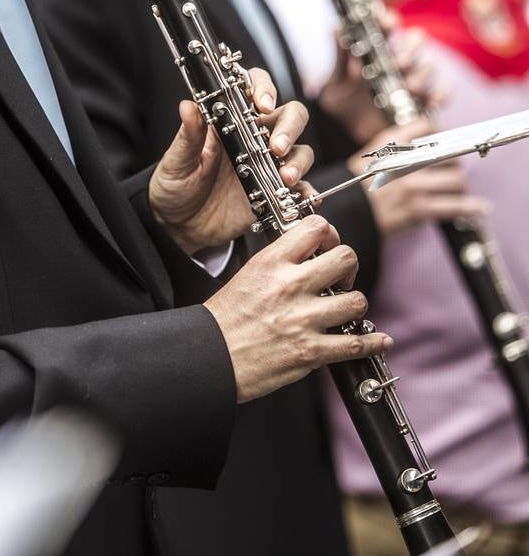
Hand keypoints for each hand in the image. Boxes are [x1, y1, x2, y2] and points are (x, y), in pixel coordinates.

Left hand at [149, 69, 313, 255]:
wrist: (179, 226)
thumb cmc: (175, 186)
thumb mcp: (177, 161)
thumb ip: (187, 136)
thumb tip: (188, 106)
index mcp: (230, 123)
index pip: (254, 90)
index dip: (264, 89)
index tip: (262, 105)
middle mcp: (254, 139)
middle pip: (289, 116)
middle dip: (290, 126)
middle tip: (276, 147)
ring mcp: (267, 165)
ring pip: (300, 150)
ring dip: (298, 160)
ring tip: (284, 178)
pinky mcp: (273, 192)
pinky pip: (301, 187)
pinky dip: (306, 191)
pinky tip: (302, 198)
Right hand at [204, 215, 392, 402]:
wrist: (209, 358)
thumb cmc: (223, 320)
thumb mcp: (248, 274)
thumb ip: (280, 262)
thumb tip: (310, 255)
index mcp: (273, 263)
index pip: (316, 228)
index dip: (330, 234)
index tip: (328, 246)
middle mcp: (291, 286)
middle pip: (345, 258)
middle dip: (349, 268)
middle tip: (341, 279)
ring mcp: (303, 319)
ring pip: (356, 301)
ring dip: (354, 305)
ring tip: (344, 310)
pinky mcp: (310, 352)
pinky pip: (355, 344)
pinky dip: (372, 342)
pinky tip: (378, 339)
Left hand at [318, 13, 439, 142]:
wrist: (345, 131)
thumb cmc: (341, 99)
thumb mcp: (337, 79)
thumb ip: (341, 57)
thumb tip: (337, 29)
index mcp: (377, 48)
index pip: (389, 25)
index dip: (390, 20)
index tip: (386, 24)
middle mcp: (398, 60)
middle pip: (416, 40)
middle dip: (410, 49)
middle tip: (398, 63)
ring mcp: (412, 79)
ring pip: (428, 67)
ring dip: (421, 75)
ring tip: (409, 87)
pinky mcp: (421, 101)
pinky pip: (441, 94)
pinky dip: (441, 96)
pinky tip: (431, 102)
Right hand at [350, 119, 488, 238]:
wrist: (349, 212)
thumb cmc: (361, 183)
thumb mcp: (375, 152)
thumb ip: (401, 139)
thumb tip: (432, 131)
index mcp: (391, 143)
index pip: (428, 127)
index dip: (440, 135)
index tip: (444, 143)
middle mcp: (404, 162)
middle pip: (448, 154)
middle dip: (453, 163)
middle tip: (450, 170)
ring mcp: (412, 186)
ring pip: (456, 180)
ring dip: (460, 185)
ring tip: (458, 189)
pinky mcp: (418, 209)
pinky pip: (454, 207)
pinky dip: (471, 207)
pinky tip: (481, 208)